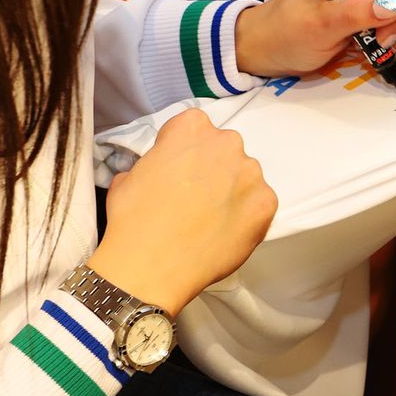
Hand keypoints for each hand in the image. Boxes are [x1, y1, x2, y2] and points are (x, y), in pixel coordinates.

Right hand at [88, 109, 277, 313]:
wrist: (150, 267)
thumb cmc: (132, 220)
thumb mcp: (128, 177)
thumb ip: (155, 162)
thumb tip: (161, 173)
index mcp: (192, 128)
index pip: (194, 129)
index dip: (183, 152)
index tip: (176, 172)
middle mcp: (227, 143)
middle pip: (224, 150)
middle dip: (213, 169)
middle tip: (194, 198)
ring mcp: (251, 173)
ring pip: (244, 176)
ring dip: (232, 191)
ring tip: (210, 220)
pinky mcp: (267, 203)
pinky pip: (259, 204)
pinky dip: (246, 216)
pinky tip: (224, 232)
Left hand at [234, 0, 395, 78]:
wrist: (271, 44)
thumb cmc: (288, 33)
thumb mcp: (318, 26)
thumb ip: (354, 14)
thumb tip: (391, 6)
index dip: (394, 10)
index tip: (380, 39)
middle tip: (377, 45)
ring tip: (372, 44)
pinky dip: (393, 27)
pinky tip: (374, 39)